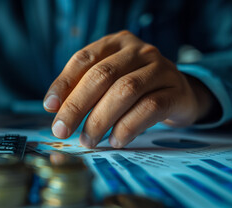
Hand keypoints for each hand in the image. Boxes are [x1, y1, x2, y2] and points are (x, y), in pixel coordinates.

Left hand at [44, 31, 214, 147]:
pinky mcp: (176, 91)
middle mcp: (139, 51)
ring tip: (88, 140)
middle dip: (77, 106)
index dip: (64, 83)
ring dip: (100, 120)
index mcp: (116, 43)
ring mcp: (160, 68)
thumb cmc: (136, 88)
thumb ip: (84, 88)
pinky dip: (127, 127)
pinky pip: (149, 108)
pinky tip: (115, 141)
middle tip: (62, 130)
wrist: (181, 93)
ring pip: (125, 91)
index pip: (84, 58)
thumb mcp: (110, 81)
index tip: (50, 107)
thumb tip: (54, 108)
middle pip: (102, 75)